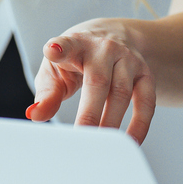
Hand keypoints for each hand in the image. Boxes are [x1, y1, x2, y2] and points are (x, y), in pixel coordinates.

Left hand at [26, 19, 155, 140]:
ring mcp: (128, 60)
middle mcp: (104, 49)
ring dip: (111, 122)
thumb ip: (46, 93)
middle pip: (98, 81)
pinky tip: (130, 142)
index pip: (67, 44)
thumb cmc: (77, 58)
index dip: (59, 48)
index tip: (52, 51)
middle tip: (81, 138)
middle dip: (89, 113)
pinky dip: (140, 124)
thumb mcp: (56, 69)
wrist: (114, 36)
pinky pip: (146, 102)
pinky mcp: (145, 74)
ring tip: (101, 147)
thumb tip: (35, 115)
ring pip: (122, 93)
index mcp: (76, 44)